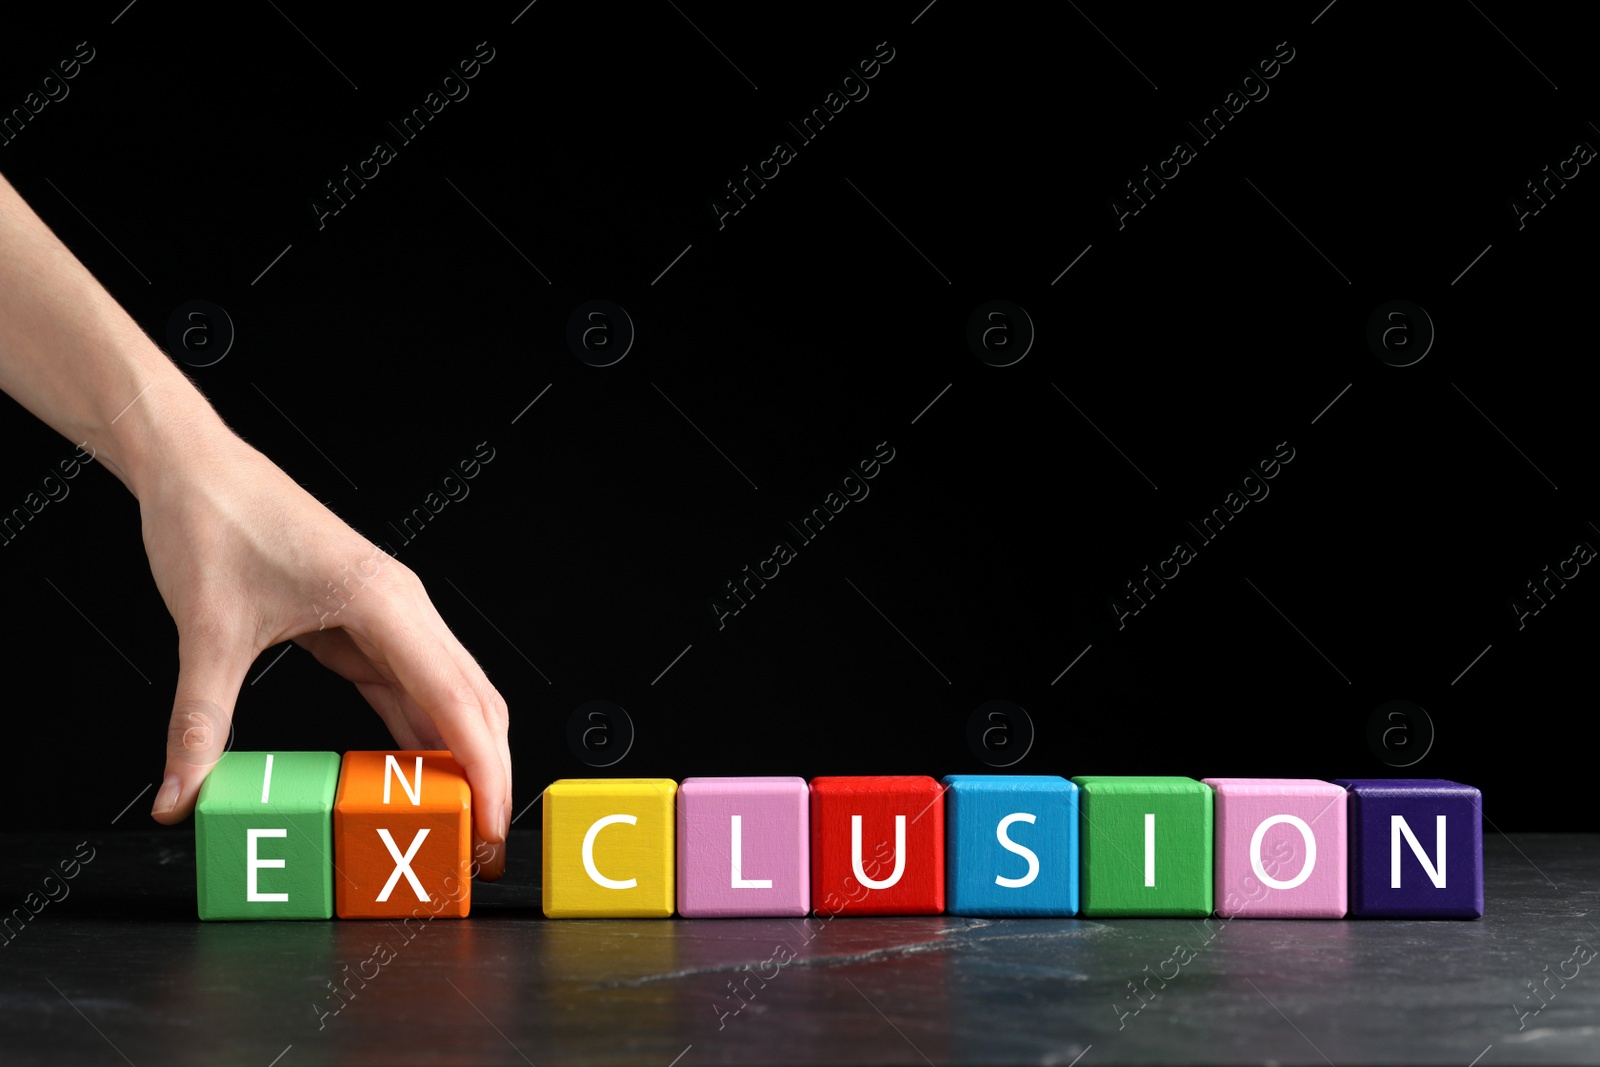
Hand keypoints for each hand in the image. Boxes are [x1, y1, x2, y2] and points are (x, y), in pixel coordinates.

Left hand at [143, 426, 509, 880]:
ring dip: (457, 756)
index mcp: (382, 601)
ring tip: (451, 820)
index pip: (455, 700)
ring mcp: (391, 615)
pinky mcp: (368, 624)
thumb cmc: (214, 521)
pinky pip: (412, 688)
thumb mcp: (207, 632)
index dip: (482, 769)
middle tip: (479, 842)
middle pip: (473, 701)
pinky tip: (409, 774)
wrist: (195, 466)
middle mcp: (402, 606)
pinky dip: (419, 734)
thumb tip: (183, 797)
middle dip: (485, 773)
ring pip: (450, 695)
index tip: (490, 825)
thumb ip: (198, 724)